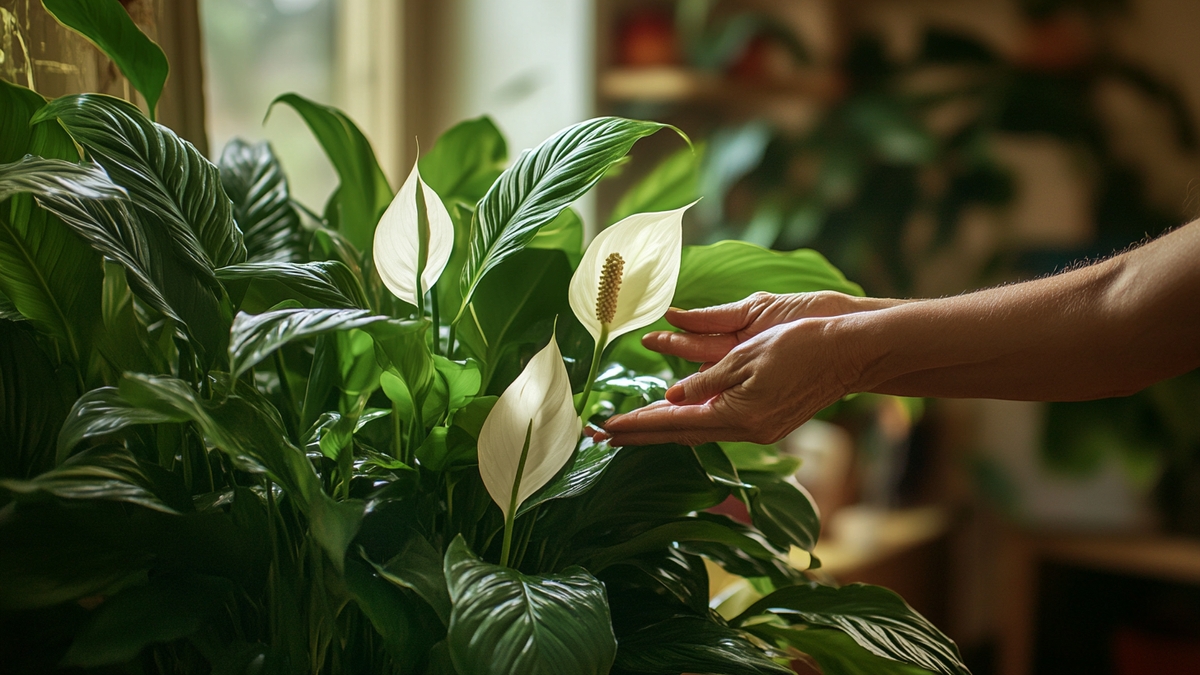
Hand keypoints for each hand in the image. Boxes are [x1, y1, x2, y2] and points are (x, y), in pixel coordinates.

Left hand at [600, 291, 886, 445]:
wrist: (852, 353)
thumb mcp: (747, 356)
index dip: (638, 425)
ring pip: (699, 429)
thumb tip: (673, 397)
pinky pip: (718, 422)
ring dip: (666, 426)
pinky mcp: (769, 419)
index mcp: (738, 414)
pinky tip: (678, 413)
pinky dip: (693, 418)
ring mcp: (759, 427)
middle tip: (606, 435)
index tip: (606, 428)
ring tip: (634, 426)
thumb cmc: (803, 345)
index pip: (675, 423)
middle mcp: (746, 427)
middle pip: (682, 433)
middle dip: (644, 433)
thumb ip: (707, 379)